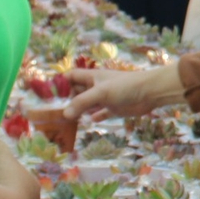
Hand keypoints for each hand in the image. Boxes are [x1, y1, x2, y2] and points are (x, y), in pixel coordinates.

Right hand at [65, 64, 184, 121]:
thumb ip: (82, 102)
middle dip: (67, 100)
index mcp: (92, 77)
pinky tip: (88, 122)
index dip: (60, 83)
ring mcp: (105, 98)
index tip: (48, 94)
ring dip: (79, 111)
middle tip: (54, 113)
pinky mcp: (114, 108)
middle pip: (77, 92)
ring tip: (65, 121)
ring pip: (87, 104)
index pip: (71, 76)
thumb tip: (64, 114)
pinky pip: (101, 112)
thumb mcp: (101, 93)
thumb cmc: (125, 87)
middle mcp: (97, 87)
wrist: (150, 92)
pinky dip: (94, 117)